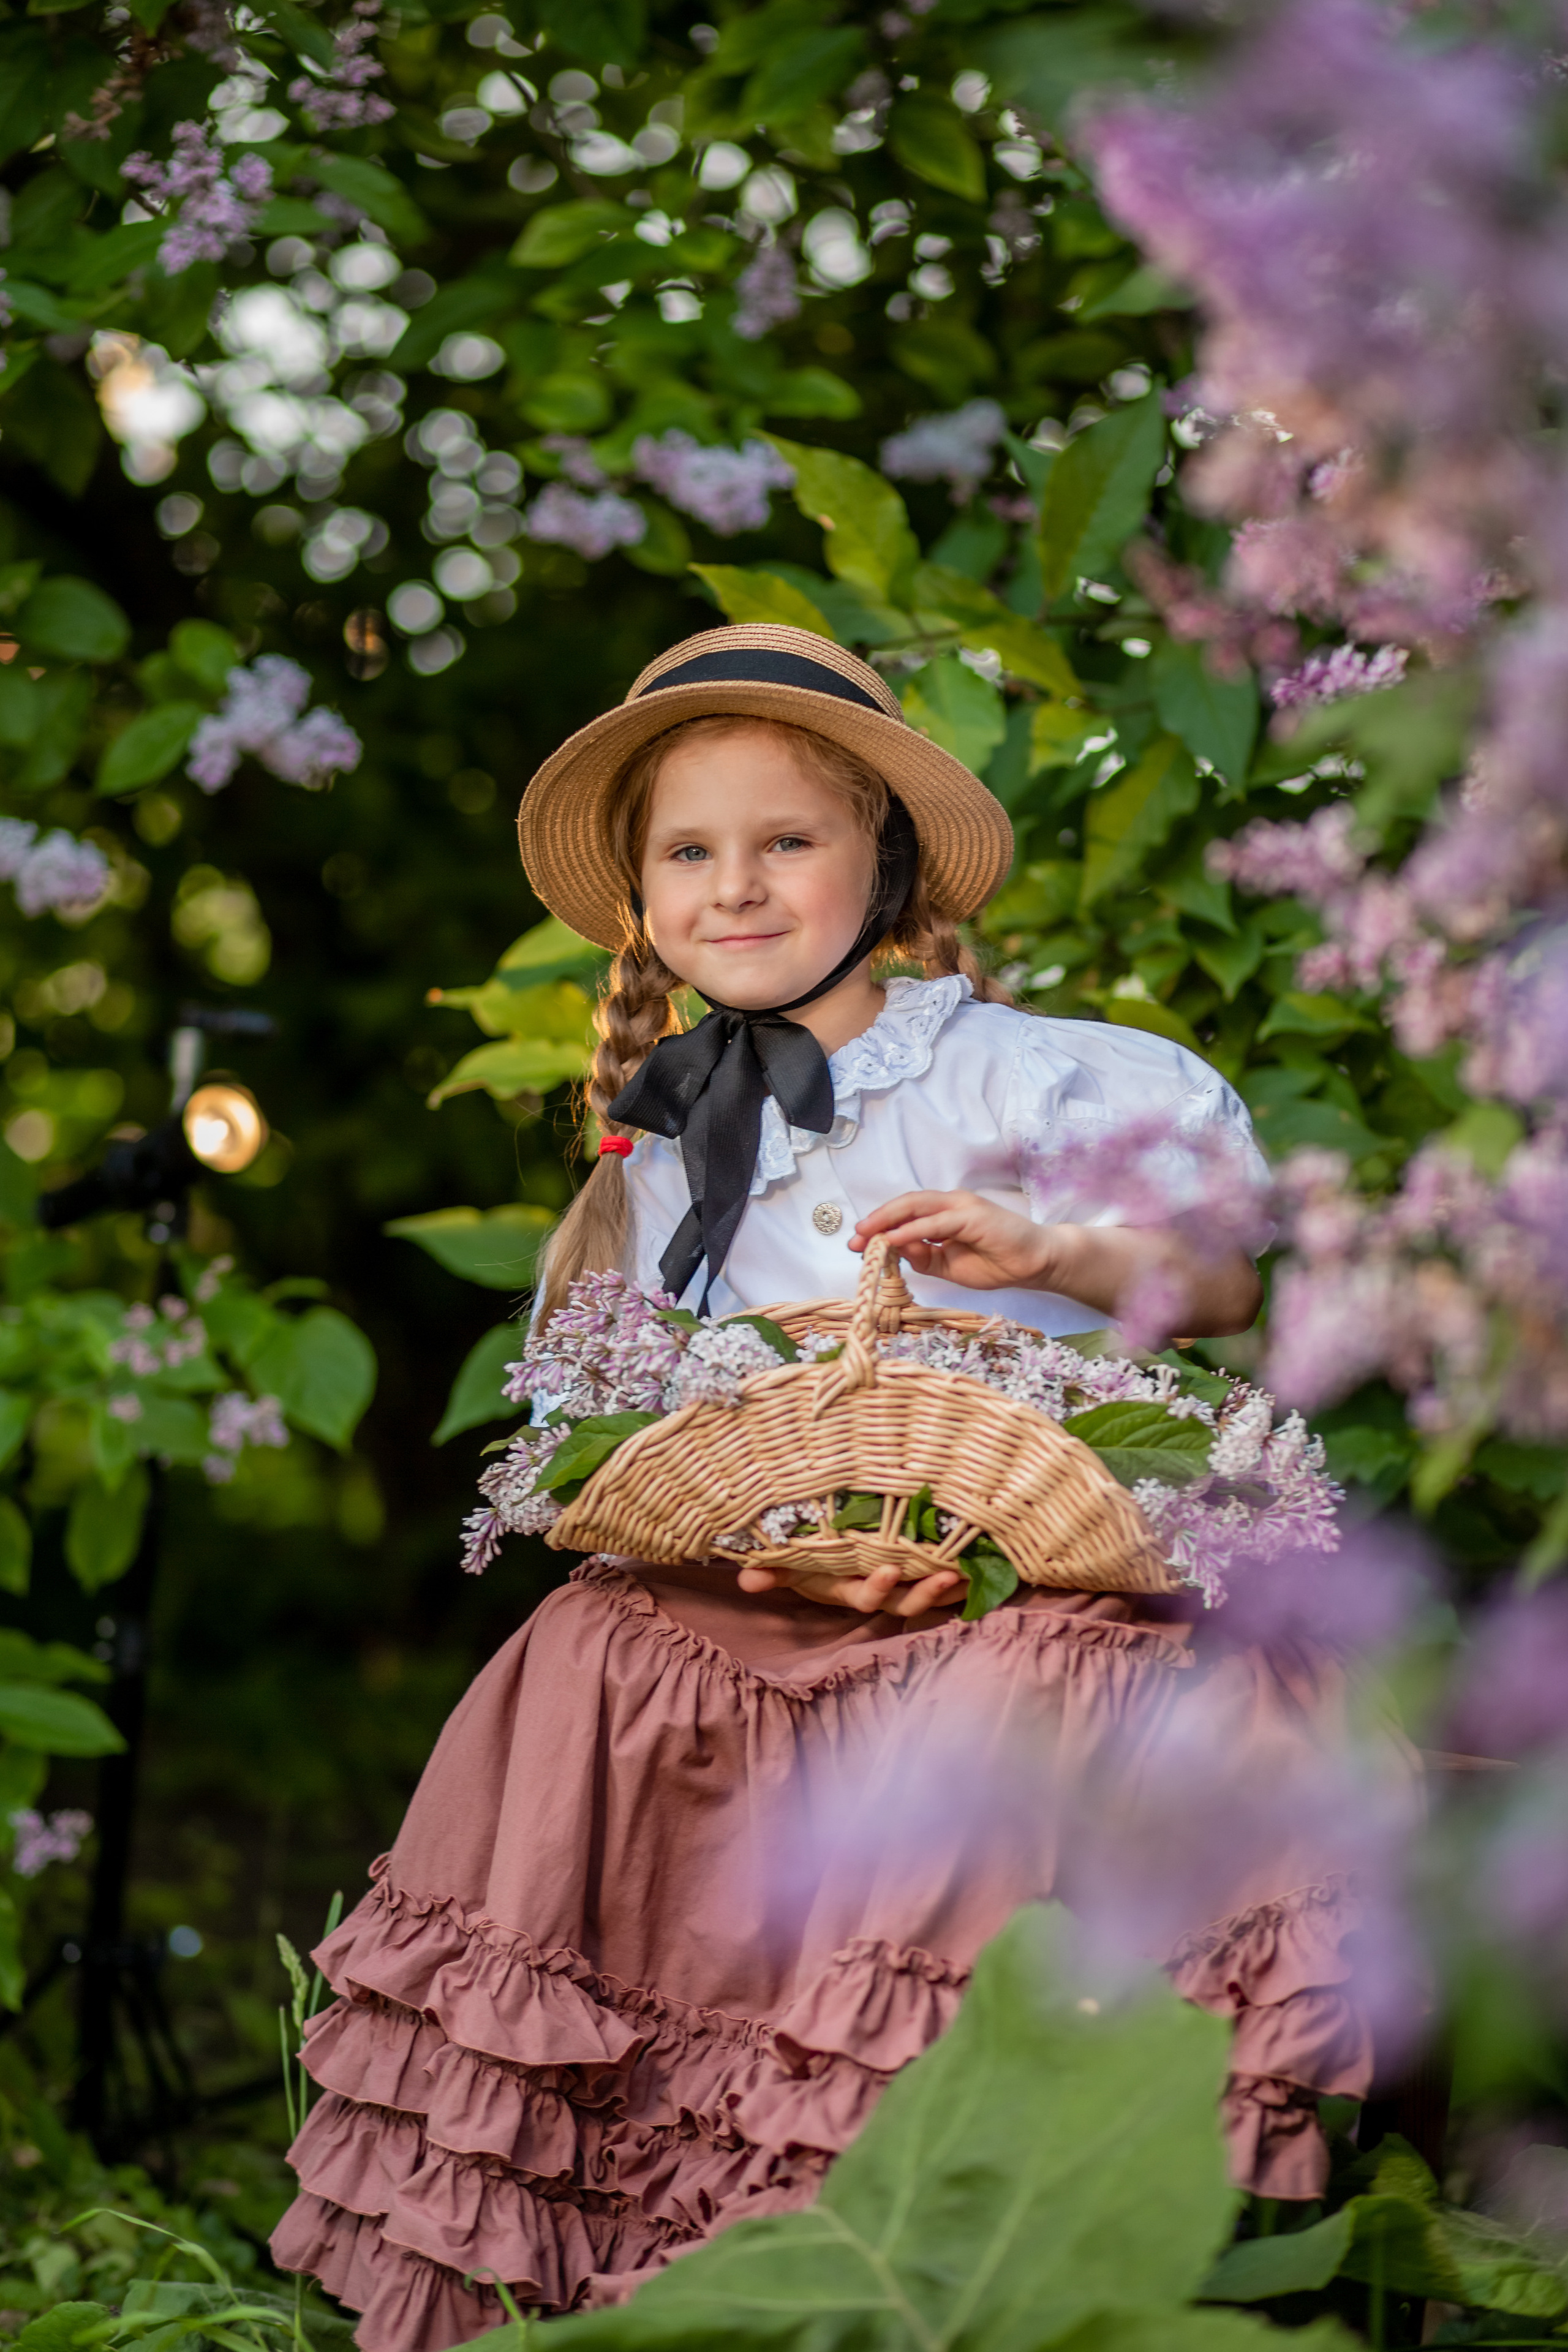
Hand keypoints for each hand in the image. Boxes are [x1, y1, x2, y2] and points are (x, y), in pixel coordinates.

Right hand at [735, 1557, 964, 1615]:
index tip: (889, 1569)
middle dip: (925, 1592)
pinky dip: (965, 1578)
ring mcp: (900, 1586)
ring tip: (973, 1573)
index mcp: (848, 1589)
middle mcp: (878, 1591)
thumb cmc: (810, 1558)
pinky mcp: (917, 1575)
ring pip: (929, 1594)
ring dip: (952, 1588)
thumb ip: (773, 1571)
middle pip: (905, 1601)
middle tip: (946, 1575)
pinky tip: (986, 1566)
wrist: (827, 1555)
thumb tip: (747, 1580)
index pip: (865, 1596)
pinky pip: (944, 1582)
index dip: (877, 1587)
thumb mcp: (790, 1564)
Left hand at [850, 1190, 1054, 1290]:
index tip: (857, 1243)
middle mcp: (950, 1203)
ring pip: (917, 1207)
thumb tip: (893, 1249)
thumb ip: (923, 1256)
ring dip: (889, 1221)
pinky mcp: (972, 1215)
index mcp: (943, 1213)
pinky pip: (936, 1222)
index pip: (905, 1213)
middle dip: (877, 1220)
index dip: (880, 1226)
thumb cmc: (996, 1262)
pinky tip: (895, 1239)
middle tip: (854, 1237)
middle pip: (905, 1204)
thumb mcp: (947, 1265)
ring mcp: (961, 1206)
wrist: (1035, 1263)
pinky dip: (913, 1230)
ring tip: (867, 1235)